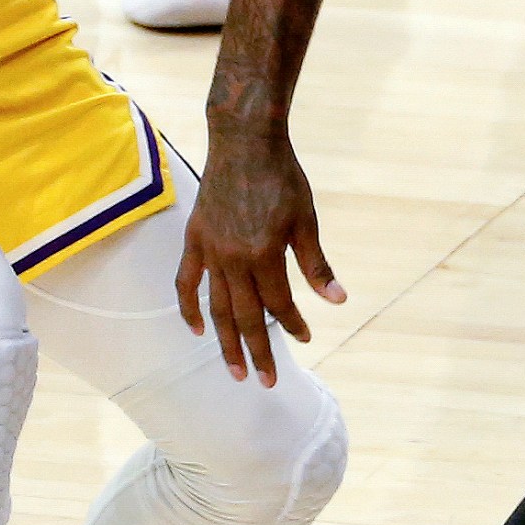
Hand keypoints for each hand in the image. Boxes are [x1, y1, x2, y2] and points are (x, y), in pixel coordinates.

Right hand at [176, 131, 342, 385]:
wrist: (245, 142)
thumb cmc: (283, 178)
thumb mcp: (306, 221)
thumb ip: (316, 265)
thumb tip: (337, 301)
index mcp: (264, 255)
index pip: (279, 304)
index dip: (292, 325)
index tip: (304, 338)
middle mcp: (233, 259)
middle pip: (245, 317)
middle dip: (257, 351)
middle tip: (265, 382)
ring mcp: (210, 251)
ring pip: (217, 307)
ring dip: (226, 341)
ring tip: (235, 369)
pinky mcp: (195, 239)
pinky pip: (186, 282)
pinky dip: (189, 307)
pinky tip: (198, 329)